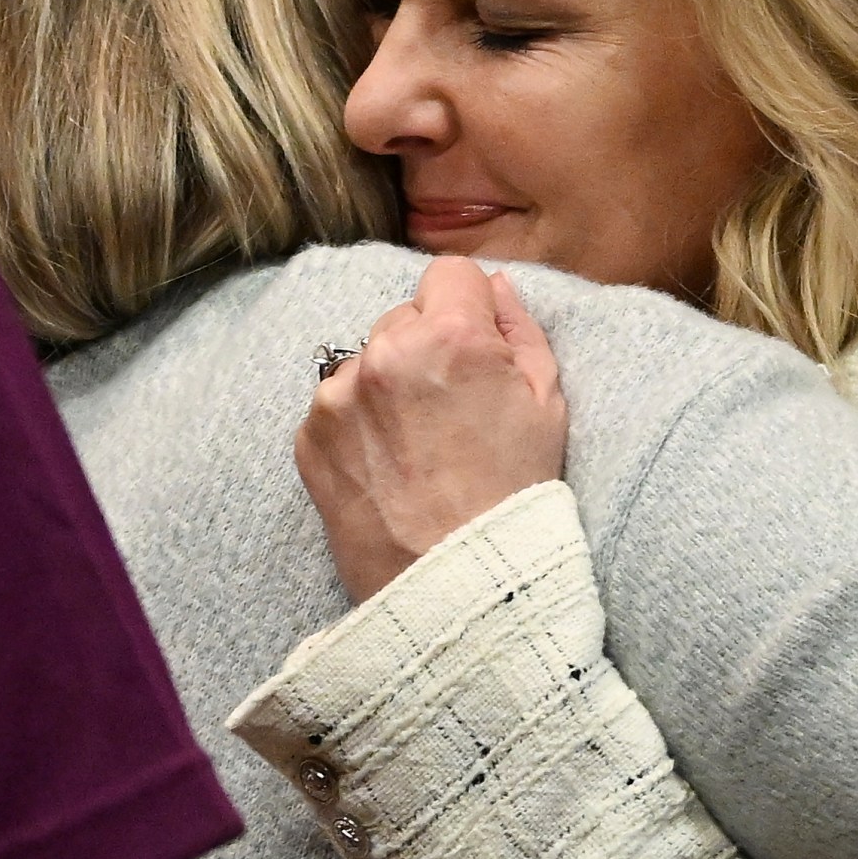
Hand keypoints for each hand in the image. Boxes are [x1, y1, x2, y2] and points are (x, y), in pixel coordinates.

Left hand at [296, 257, 567, 601]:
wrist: (454, 584)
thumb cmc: (512, 497)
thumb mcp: (548, 405)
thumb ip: (520, 329)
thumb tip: (493, 285)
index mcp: (450, 337)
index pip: (450, 274)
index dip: (468, 309)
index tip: (475, 350)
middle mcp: (385, 355)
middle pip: (404, 316)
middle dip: (426, 348)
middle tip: (450, 411)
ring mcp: (338, 397)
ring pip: (367, 359)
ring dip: (388, 385)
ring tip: (418, 446)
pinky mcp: (309, 435)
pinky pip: (336, 404)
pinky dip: (358, 424)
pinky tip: (389, 465)